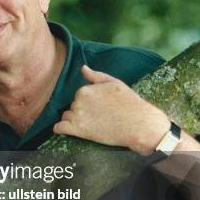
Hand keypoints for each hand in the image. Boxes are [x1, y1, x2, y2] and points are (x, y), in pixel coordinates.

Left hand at [53, 65, 169, 154]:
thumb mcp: (114, 83)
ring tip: (93, 125)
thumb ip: (96, 76)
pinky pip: (59, 128)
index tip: (100, 109)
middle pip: (72, 107)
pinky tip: (70, 131)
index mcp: (84, 89)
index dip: (89, 104)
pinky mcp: (77, 130)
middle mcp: (78, 101)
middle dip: (82, 112)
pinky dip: (61, 130)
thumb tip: (83, 68)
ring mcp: (77, 115)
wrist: (140, 125)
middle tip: (100, 118)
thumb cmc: (130, 103)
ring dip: (75, 122)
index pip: (78, 97)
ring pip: (67, 118)